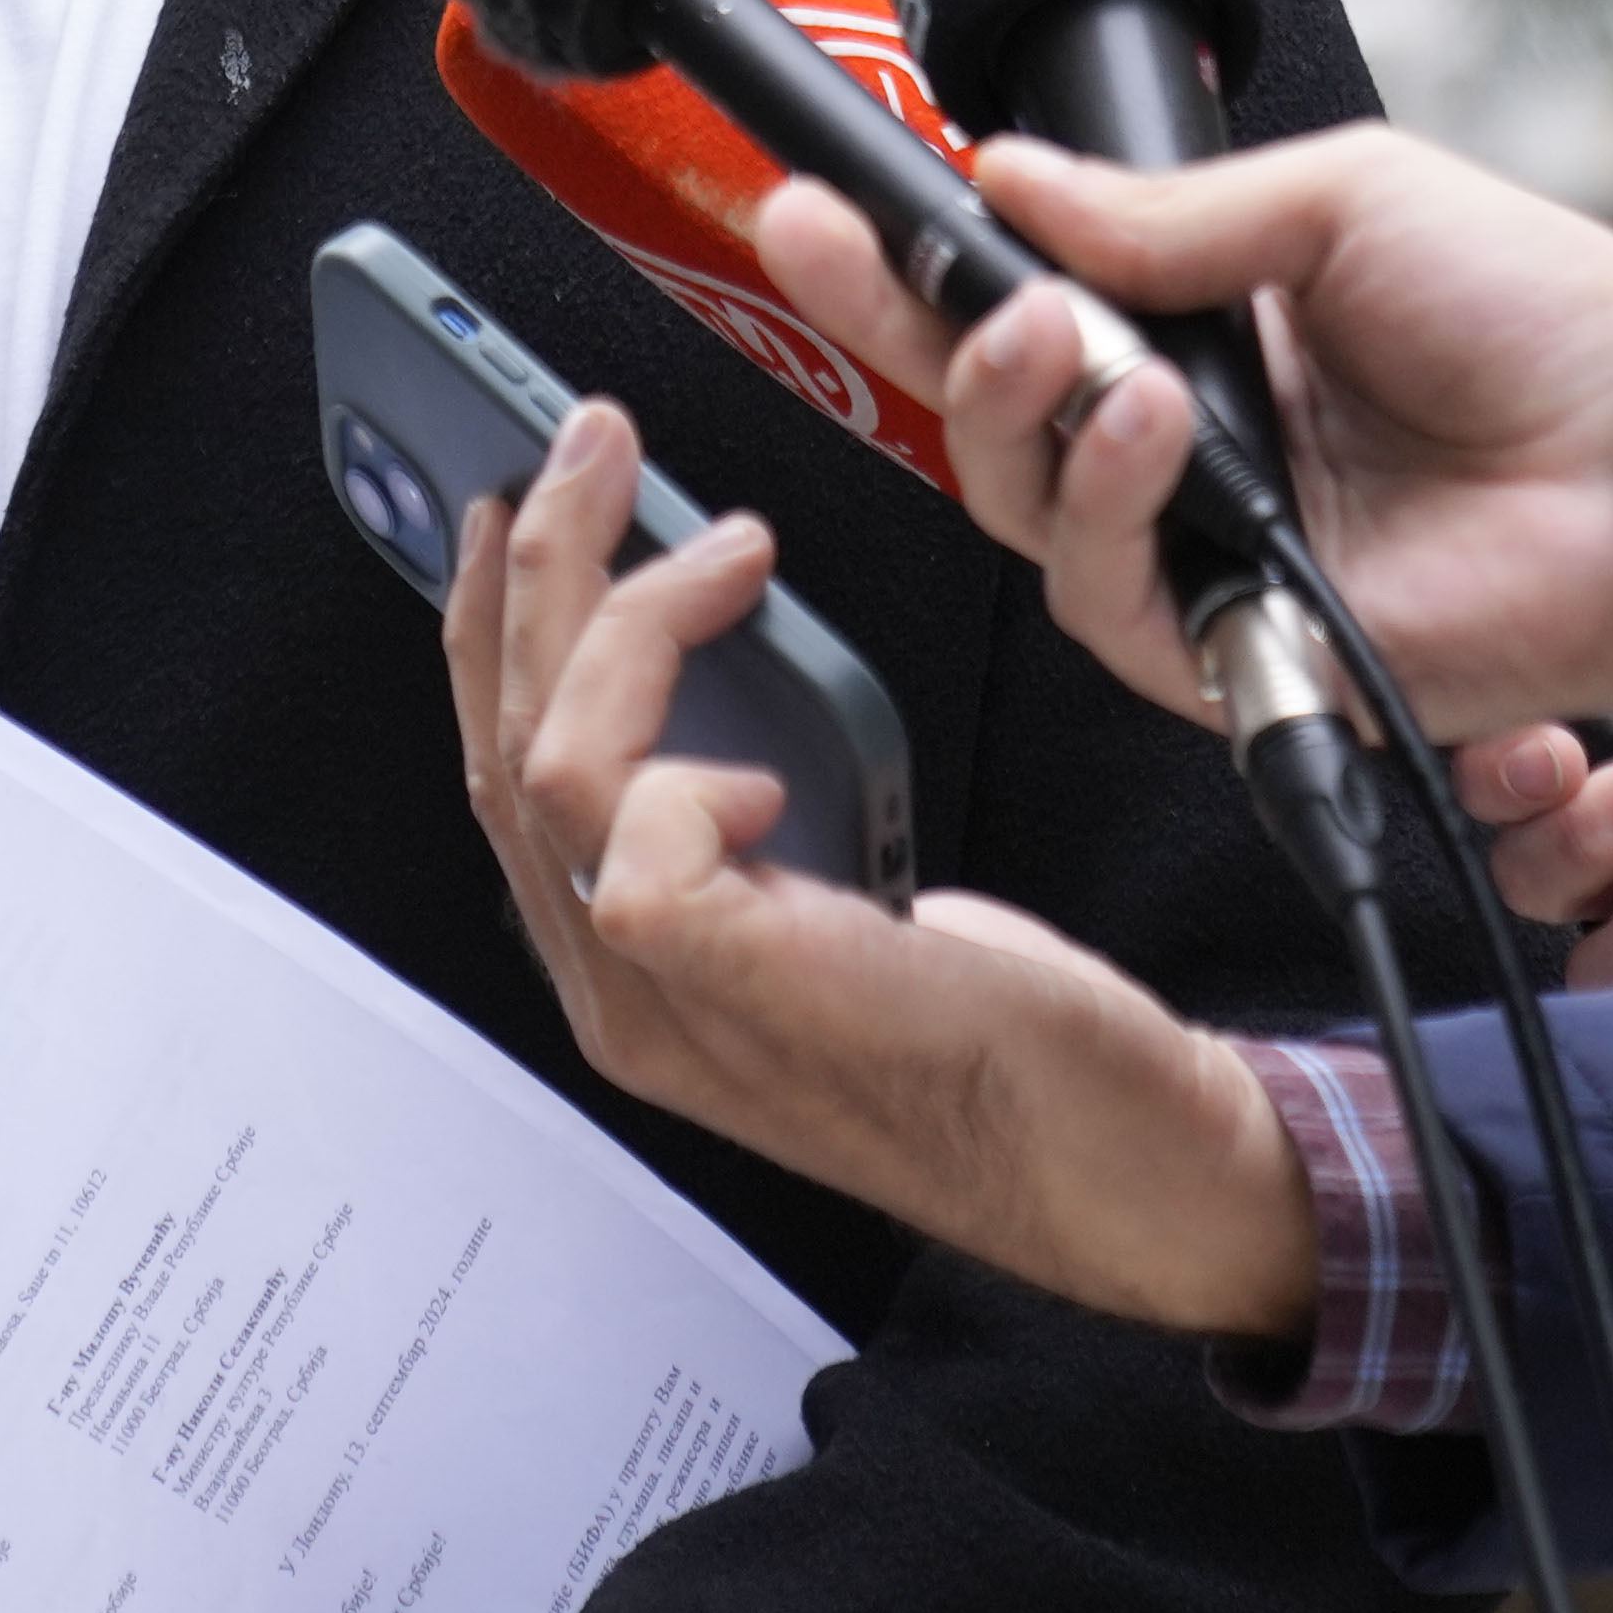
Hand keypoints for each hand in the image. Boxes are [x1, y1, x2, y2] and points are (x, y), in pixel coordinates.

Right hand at [445, 409, 1315, 1343]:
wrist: (1116, 1164)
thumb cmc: (1005, 1044)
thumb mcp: (844, 898)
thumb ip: (747, 822)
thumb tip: (716, 691)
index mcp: (629, 963)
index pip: (502, 771)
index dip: (497, 629)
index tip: (537, 510)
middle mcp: (617, 989)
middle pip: (504, 750)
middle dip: (537, 575)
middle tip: (594, 448)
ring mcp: (661, 1003)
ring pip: (548, 771)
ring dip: (615, 621)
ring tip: (718, 543)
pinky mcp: (739, 986)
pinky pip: (635, 845)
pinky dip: (686, 769)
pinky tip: (765, 765)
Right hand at [740, 123, 1612, 737]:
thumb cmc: (1540, 323)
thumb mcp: (1339, 202)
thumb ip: (1161, 215)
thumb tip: (1008, 177)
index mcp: (1200, 342)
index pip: (1009, 314)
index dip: (899, 277)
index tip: (815, 215)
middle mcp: (1184, 459)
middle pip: (983, 424)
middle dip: (925, 345)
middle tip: (934, 282)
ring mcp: (1207, 561)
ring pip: (1025, 515)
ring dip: (1022, 420)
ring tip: (1075, 347)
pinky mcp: (1238, 653)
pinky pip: (1110, 602)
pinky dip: (1106, 506)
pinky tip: (1151, 431)